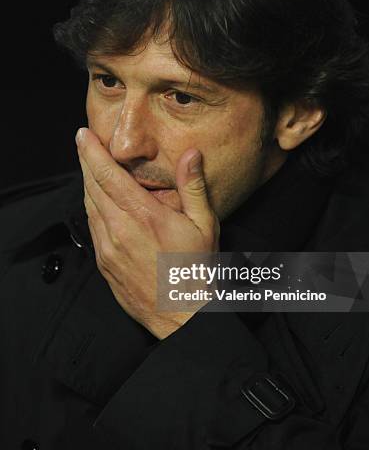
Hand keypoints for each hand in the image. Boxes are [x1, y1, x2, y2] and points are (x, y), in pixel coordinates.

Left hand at [76, 127, 219, 338]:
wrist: (180, 314)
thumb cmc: (195, 270)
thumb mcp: (204, 225)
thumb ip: (193, 186)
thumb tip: (190, 154)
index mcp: (144, 216)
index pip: (109, 175)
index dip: (92, 152)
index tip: (84, 135)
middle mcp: (120, 230)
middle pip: (92, 186)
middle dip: (85, 161)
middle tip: (83, 143)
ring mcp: (108, 248)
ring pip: (88, 206)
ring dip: (86, 183)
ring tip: (89, 167)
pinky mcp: (104, 263)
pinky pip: (91, 227)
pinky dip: (91, 207)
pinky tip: (97, 201)